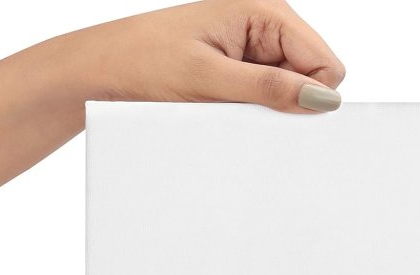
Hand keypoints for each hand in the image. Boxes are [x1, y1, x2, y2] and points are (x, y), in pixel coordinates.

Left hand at [0, 0, 345, 250]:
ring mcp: (246, 52)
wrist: (95, 74)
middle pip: (308, 77)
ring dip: (265, 110)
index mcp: (261, 11)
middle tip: (245, 114)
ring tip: (224, 111)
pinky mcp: (231, 74)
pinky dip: (249, 114)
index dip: (312, 93)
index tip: (284, 117)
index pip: (324, 61)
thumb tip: (323, 99)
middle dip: (290, 102)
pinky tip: (220, 115)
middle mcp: (259, 27)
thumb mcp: (209, 80)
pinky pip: (261, 101)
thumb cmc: (141, 63)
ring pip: (285, 93)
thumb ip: (269, 89)